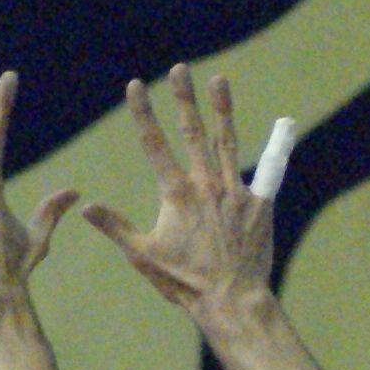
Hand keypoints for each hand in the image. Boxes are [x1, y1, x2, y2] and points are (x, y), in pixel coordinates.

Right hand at [80, 65, 278, 323]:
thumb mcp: (142, 256)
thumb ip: (115, 227)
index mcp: (176, 194)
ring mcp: (234, 191)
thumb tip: (85, 207)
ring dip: (222, 109)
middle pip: (192, 132)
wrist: (231, 299)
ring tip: (218, 81)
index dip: (143, 113)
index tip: (135, 86)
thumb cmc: (183, 282)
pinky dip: (275, 147)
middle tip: (179, 69)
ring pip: (227, 141)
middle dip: (183, 98)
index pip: (154, 144)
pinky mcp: (259, 202)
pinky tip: (284, 125)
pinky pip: (267, 169)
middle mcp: (206, 184)